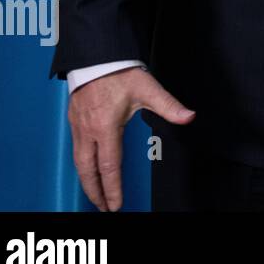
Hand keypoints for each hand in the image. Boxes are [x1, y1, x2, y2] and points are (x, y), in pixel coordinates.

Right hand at [67, 67, 193, 211]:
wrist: (97, 56)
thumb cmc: (120, 72)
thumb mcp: (149, 88)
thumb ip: (169, 106)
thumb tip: (189, 116)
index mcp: (105, 127)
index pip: (109, 166)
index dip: (112, 188)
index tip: (116, 203)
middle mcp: (88, 131)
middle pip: (88, 170)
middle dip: (95, 191)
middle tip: (103, 207)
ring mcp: (78, 126)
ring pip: (79, 162)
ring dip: (86, 180)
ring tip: (95, 194)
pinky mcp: (74, 121)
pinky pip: (75, 150)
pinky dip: (81, 165)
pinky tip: (87, 169)